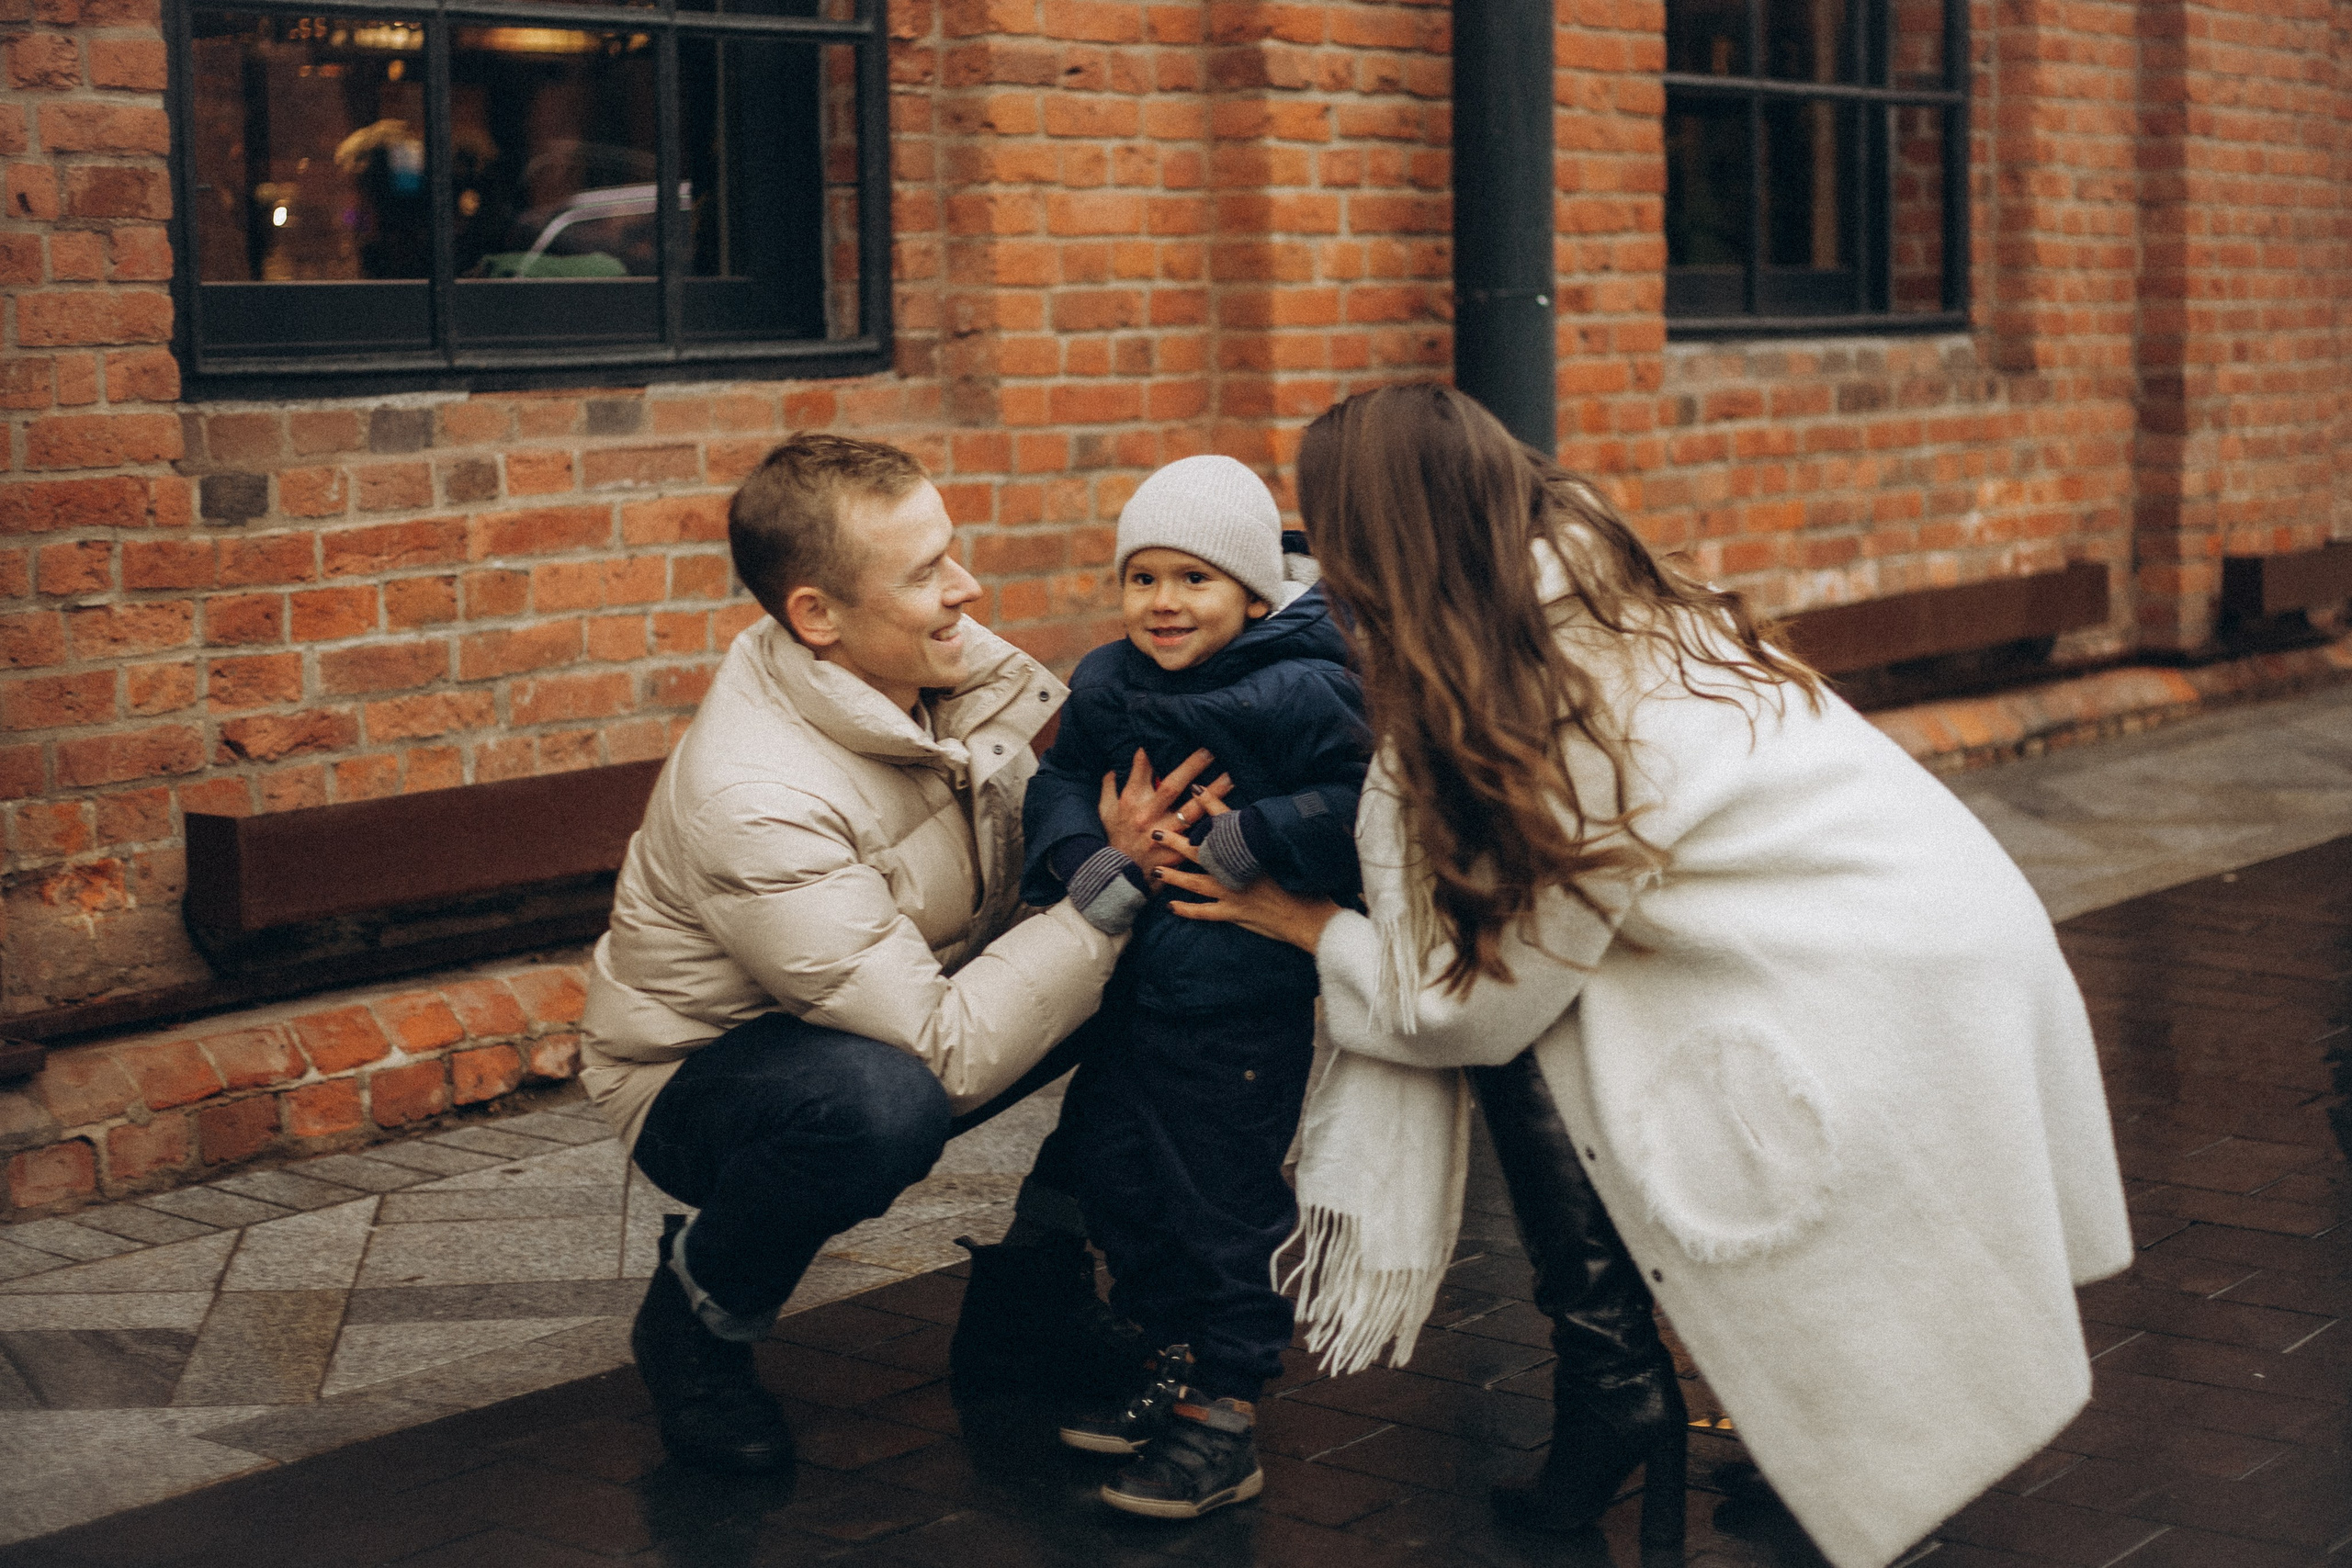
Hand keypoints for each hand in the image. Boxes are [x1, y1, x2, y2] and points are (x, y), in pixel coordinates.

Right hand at [1097, 747, 1232, 869]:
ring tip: (1231, 776)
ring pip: (1193, 810)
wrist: (1118, 879)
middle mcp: (1147, 816)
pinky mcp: (1177, 853)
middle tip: (1211, 749)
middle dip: (1192, 766)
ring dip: (1213, 793)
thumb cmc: (1113, 841)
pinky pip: (1199, 836)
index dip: (1154, 751)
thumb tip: (1114, 766)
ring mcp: (1163, 835)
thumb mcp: (1104, 812)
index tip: (1169, 732)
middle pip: (1173, 786)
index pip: (1142, 769)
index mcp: (1131, 801)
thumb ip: (1109, 787)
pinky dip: (1214, 825)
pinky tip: (1230, 814)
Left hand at [1151, 813, 1341, 951]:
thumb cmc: (1304, 884)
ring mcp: (1232, 892)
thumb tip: (1261, 821)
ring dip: (1174, 876)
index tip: (1195, 789)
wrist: (1309, 916)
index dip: (1211, 804)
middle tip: (1156, 832)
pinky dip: (1186, 909)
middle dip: (1176, 842)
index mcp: (1250, 852)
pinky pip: (1203, 912)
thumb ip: (1269, 838)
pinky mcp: (1233, 913)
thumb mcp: (1287, 854)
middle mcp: (1236, 870)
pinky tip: (1171, 906)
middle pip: (1200, 852)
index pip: (1227, 822)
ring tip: (1156, 870)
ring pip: (1195, 882)